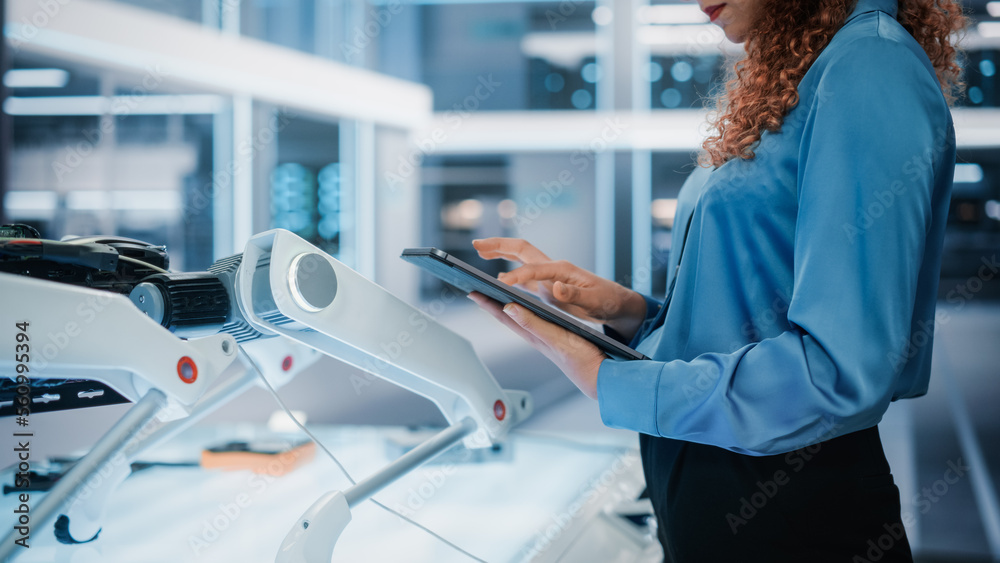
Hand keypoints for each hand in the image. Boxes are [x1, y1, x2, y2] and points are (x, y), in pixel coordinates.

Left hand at [467, 292, 603, 398]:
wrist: (600, 376)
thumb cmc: (581, 360)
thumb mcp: (556, 338)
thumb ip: (533, 323)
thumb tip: (509, 308)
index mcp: (534, 335)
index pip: (505, 316)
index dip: (488, 303)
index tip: (472, 291)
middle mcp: (536, 336)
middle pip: (508, 317)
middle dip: (493, 303)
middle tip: (478, 290)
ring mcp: (546, 338)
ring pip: (521, 319)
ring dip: (507, 307)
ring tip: (496, 297)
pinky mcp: (557, 339)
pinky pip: (535, 322)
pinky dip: (527, 313)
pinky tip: (528, 310)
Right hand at [472, 237, 647, 340]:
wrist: (616, 303)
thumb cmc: (608, 300)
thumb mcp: (594, 300)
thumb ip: (575, 294)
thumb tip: (555, 288)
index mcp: (562, 270)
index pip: (534, 269)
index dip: (517, 277)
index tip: (501, 284)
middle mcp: (553, 268)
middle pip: (521, 249)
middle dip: (499, 245)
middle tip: (476, 243)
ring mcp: (549, 276)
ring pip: (520, 258)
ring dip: (500, 253)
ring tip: (479, 251)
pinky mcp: (548, 286)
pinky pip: (524, 275)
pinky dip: (508, 273)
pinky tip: (498, 280)